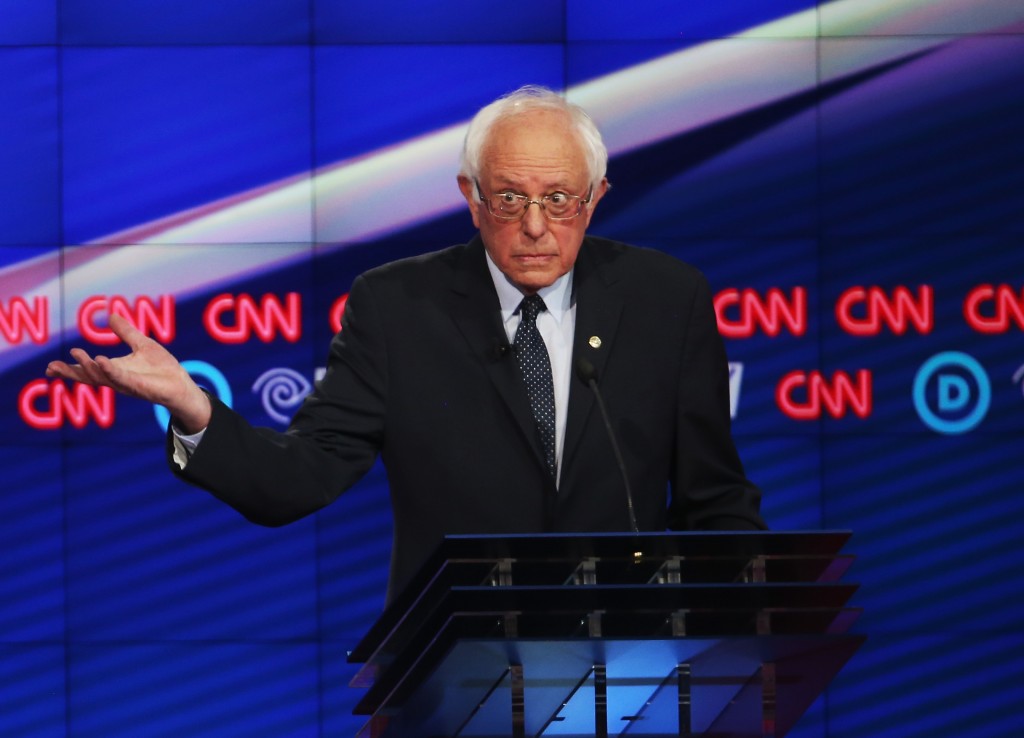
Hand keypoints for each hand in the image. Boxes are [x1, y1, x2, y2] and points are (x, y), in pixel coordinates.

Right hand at [46, 313, 211, 432]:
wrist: (181, 383)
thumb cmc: (162, 368)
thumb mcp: (141, 344)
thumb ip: (125, 332)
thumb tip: (110, 315)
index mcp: (114, 370)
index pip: (87, 370)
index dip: (69, 369)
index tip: (50, 367)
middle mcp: (116, 379)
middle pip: (88, 377)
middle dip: (71, 372)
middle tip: (53, 366)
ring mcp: (127, 384)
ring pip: (103, 378)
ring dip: (89, 368)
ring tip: (79, 355)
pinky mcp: (139, 387)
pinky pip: (122, 378)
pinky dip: (110, 370)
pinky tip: (101, 361)